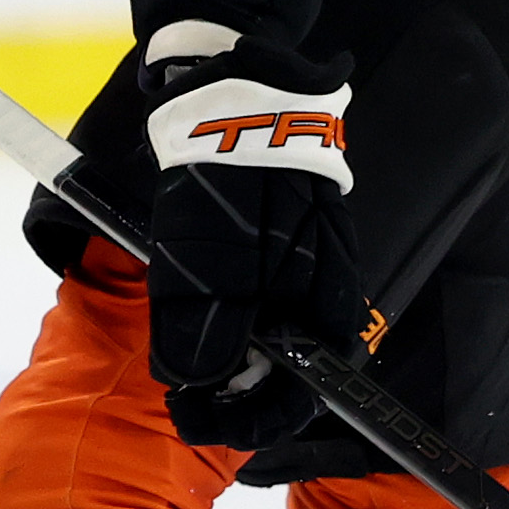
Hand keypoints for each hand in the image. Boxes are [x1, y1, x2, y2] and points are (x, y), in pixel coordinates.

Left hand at [139, 31, 364, 448]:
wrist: (233, 89)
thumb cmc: (225, 168)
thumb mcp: (204, 250)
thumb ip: (205, 319)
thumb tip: (198, 384)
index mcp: (323, 296)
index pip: (311, 388)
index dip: (256, 418)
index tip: (200, 419)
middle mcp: (325, 289)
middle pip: (293, 371)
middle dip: (238, 396)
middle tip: (183, 399)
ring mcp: (308, 266)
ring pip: (275, 340)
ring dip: (231, 363)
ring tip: (183, 367)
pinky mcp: (287, 246)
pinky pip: (265, 304)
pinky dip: (232, 323)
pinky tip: (198, 319)